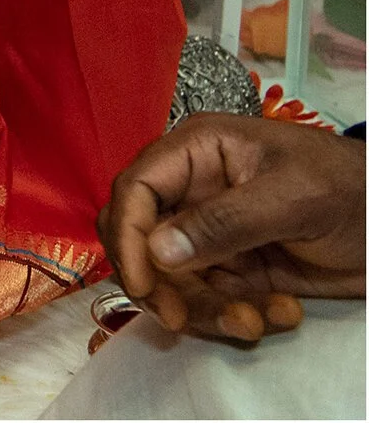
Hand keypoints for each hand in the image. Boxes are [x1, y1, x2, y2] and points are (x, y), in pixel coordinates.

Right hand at [99, 113, 364, 341]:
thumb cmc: (352, 189)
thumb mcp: (294, 197)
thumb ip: (225, 221)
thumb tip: (158, 250)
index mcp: (197, 152)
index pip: (136, 190)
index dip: (127, 236)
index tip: (142, 284)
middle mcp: (193, 192)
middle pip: (142, 241)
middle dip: (159, 284)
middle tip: (180, 318)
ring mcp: (211, 233)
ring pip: (173, 281)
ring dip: (206, 309)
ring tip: (255, 321)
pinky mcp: (234, 269)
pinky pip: (210, 301)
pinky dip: (238, 316)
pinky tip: (281, 312)